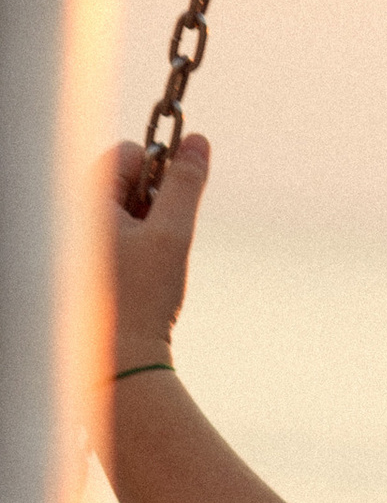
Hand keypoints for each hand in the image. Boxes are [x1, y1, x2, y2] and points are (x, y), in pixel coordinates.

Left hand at [99, 133, 208, 371]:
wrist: (118, 362)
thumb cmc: (140, 300)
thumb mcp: (171, 235)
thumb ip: (186, 184)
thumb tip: (198, 140)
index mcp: (83, 199)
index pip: (128, 154)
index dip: (161, 176)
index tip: (170, 213)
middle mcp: (72, 214)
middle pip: (126, 183)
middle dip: (153, 206)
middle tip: (157, 248)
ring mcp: (76, 239)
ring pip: (124, 212)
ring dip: (147, 230)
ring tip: (147, 271)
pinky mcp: (84, 263)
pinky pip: (117, 238)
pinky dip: (136, 252)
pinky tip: (138, 283)